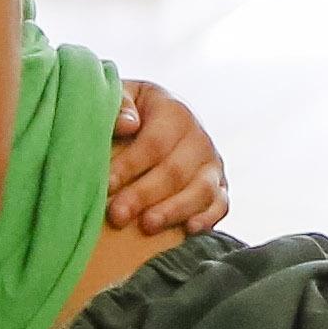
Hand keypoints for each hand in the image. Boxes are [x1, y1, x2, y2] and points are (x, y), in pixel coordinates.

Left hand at [104, 78, 231, 238]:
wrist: (154, 119)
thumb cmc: (129, 114)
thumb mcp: (122, 98)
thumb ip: (119, 105)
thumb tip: (127, 125)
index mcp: (174, 112)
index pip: (155, 142)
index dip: (130, 165)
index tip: (106, 184)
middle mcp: (198, 138)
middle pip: (176, 170)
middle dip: (145, 195)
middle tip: (117, 215)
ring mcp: (212, 163)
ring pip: (201, 190)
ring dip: (174, 210)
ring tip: (147, 226)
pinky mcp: (220, 186)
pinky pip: (221, 204)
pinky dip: (208, 218)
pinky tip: (188, 230)